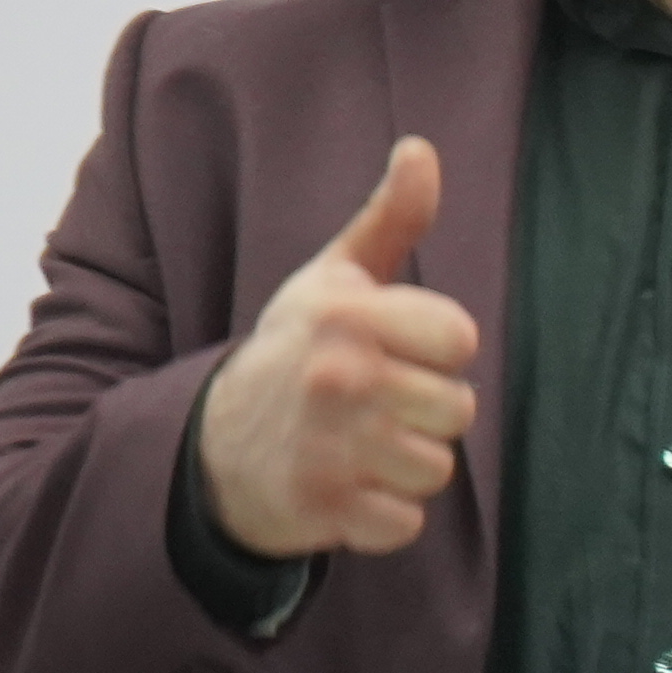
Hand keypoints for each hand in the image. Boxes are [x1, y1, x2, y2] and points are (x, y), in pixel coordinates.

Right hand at [192, 138, 481, 559]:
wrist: (211, 444)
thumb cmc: (293, 350)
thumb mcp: (333, 279)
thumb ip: (390, 219)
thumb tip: (421, 149)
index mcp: (347, 316)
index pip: (460, 339)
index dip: (437, 349)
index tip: (395, 349)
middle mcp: (338, 377)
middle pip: (458, 410)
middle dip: (425, 411)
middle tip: (371, 403)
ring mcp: (329, 446)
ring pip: (437, 467)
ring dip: (406, 464)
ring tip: (357, 443)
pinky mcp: (323, 508)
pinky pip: (406, 522)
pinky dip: (382, 515)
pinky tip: (345, 485)